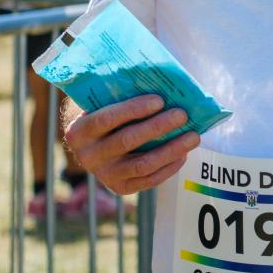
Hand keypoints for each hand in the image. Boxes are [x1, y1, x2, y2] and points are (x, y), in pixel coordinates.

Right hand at [64, 94, 199, 194]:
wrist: (93, 148)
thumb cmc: (106, 116)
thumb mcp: (103, 105)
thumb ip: (121, 96)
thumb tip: (161, 83)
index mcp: (79, 131)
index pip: (106, 119)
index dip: (133, 109)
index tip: (160, 100)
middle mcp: (88, 156)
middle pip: (127, 141)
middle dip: (158, 127)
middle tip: (182, 115)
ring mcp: (105, 175)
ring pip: (142, 164)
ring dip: (171, 150)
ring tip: (193, 136)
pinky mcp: (121, 188)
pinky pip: (149, 180)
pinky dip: (169, 167)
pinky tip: (184, 154)